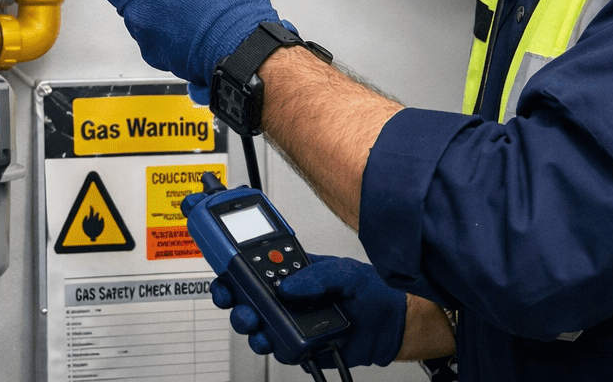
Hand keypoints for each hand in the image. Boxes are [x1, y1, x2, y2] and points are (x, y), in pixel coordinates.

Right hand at [212, 254, 406, 367]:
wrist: (391, 326)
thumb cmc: (371, 292)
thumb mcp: (345, 272)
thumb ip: (316, 276)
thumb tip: (289, 286)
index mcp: (294, 272)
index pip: (255, 266)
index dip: (233, 264)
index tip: (221, 263)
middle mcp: (288, 298)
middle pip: (246, 298)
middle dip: (232, 298)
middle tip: (234, 299)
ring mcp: (292, 322)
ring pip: (257, 325)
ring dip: (249, 324)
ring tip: (255, 323)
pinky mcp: (299, 346)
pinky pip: (278, 348)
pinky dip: (273, 345)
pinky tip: (276, 340)